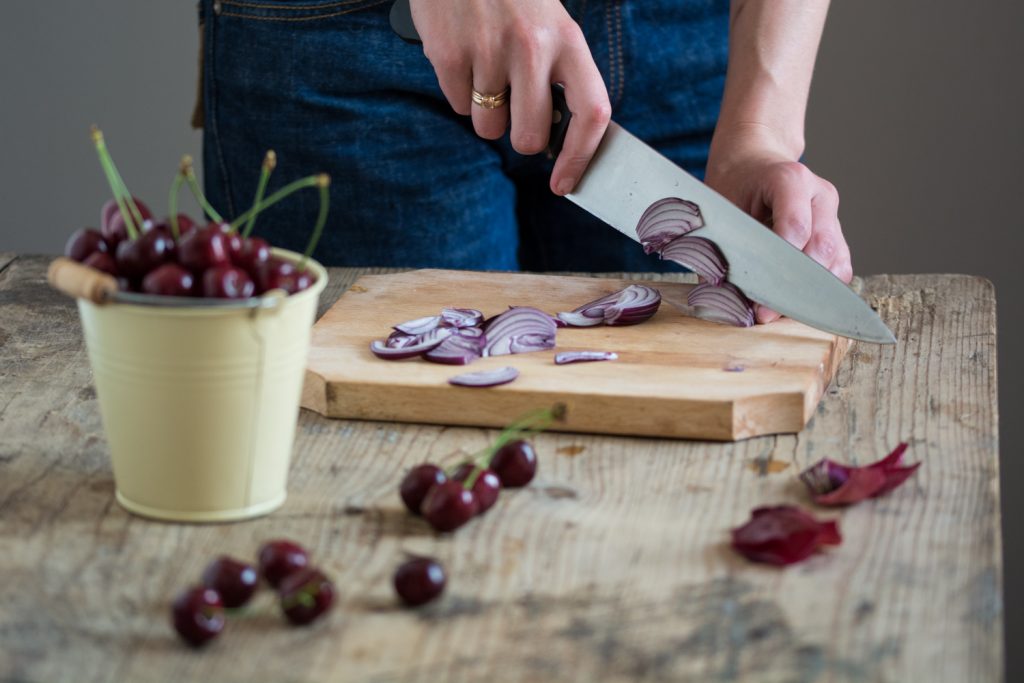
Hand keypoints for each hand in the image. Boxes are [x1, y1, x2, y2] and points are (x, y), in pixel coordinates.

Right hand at [409, 0, 610, 194]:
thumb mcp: (549, 25)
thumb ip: (559, 76)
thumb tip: (560, 141)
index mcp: (568, 40)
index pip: (591, 114)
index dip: (580, 157)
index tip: (564, 183)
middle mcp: (533, 48)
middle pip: (529, 138)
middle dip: (519, 136)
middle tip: (513, 108)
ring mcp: (489, 51)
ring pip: (488, 128)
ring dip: (485, 111)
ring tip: (485, 68)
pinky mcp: (449, 54)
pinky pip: (458, 106)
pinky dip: (459, 92)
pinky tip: (464, 57)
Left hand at [705, 125, 851, 323]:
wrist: (751, 165)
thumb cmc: (732, 189)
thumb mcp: (719, 211)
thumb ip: (725, 250)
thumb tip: (729, 299)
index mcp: (789, 179)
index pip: (796, 229)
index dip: (779, 270)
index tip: (759, 302)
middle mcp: (819, 194)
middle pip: (821, 249)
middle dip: (793, 288)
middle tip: (764, 315)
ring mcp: (832, 213)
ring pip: (836, 261)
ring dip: (808, 293)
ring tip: (775, 312)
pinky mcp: (837, 232)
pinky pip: (839, 267)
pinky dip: (819, 290)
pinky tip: (792, 303)